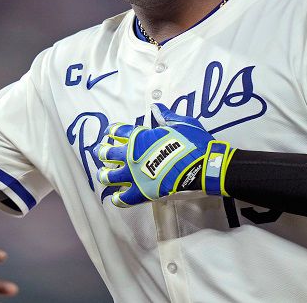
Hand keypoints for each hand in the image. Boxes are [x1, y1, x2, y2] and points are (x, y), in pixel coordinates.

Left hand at [97, 104, 234, 206]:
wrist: (204, 167)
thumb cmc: (194, 143)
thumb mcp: (181, 123)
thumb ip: (166, 116)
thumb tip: (156, 107)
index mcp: (140, 137)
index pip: (119, 131)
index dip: (112, 131)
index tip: (109, 132)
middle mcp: (132, 155)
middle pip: (108, 153)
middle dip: (103, 152)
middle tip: (102, 153)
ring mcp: (135, 175)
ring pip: (109, 176)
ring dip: (104, 175)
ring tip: (104, 175)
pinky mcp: (142, 192)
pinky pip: (123, 198)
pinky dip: (118, 199)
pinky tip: (116, 198)